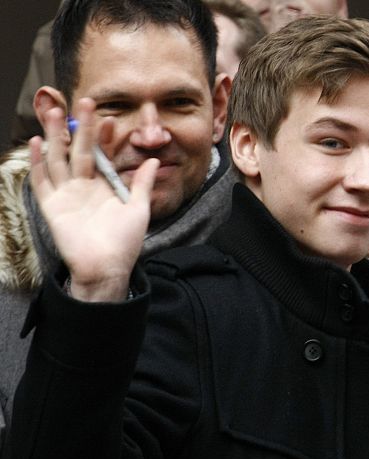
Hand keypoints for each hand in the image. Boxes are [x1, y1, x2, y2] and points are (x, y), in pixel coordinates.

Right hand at [29, 98, 157, 300]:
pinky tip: (36, 142)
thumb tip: (153, 159)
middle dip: (81, 128)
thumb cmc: (126, 242)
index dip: (104, 137)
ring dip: (56, 136)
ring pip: (58, 159)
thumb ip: (142, 183)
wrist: (107, 267)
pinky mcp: (52, 206)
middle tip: (84, 102)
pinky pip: (42, 181)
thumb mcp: (139, 209)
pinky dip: (37, 163)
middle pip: (80, 150)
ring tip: (54, 113)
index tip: (110, 118)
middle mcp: (84, 186)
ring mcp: (66, 194)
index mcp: (105, 186)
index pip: (103, 154)